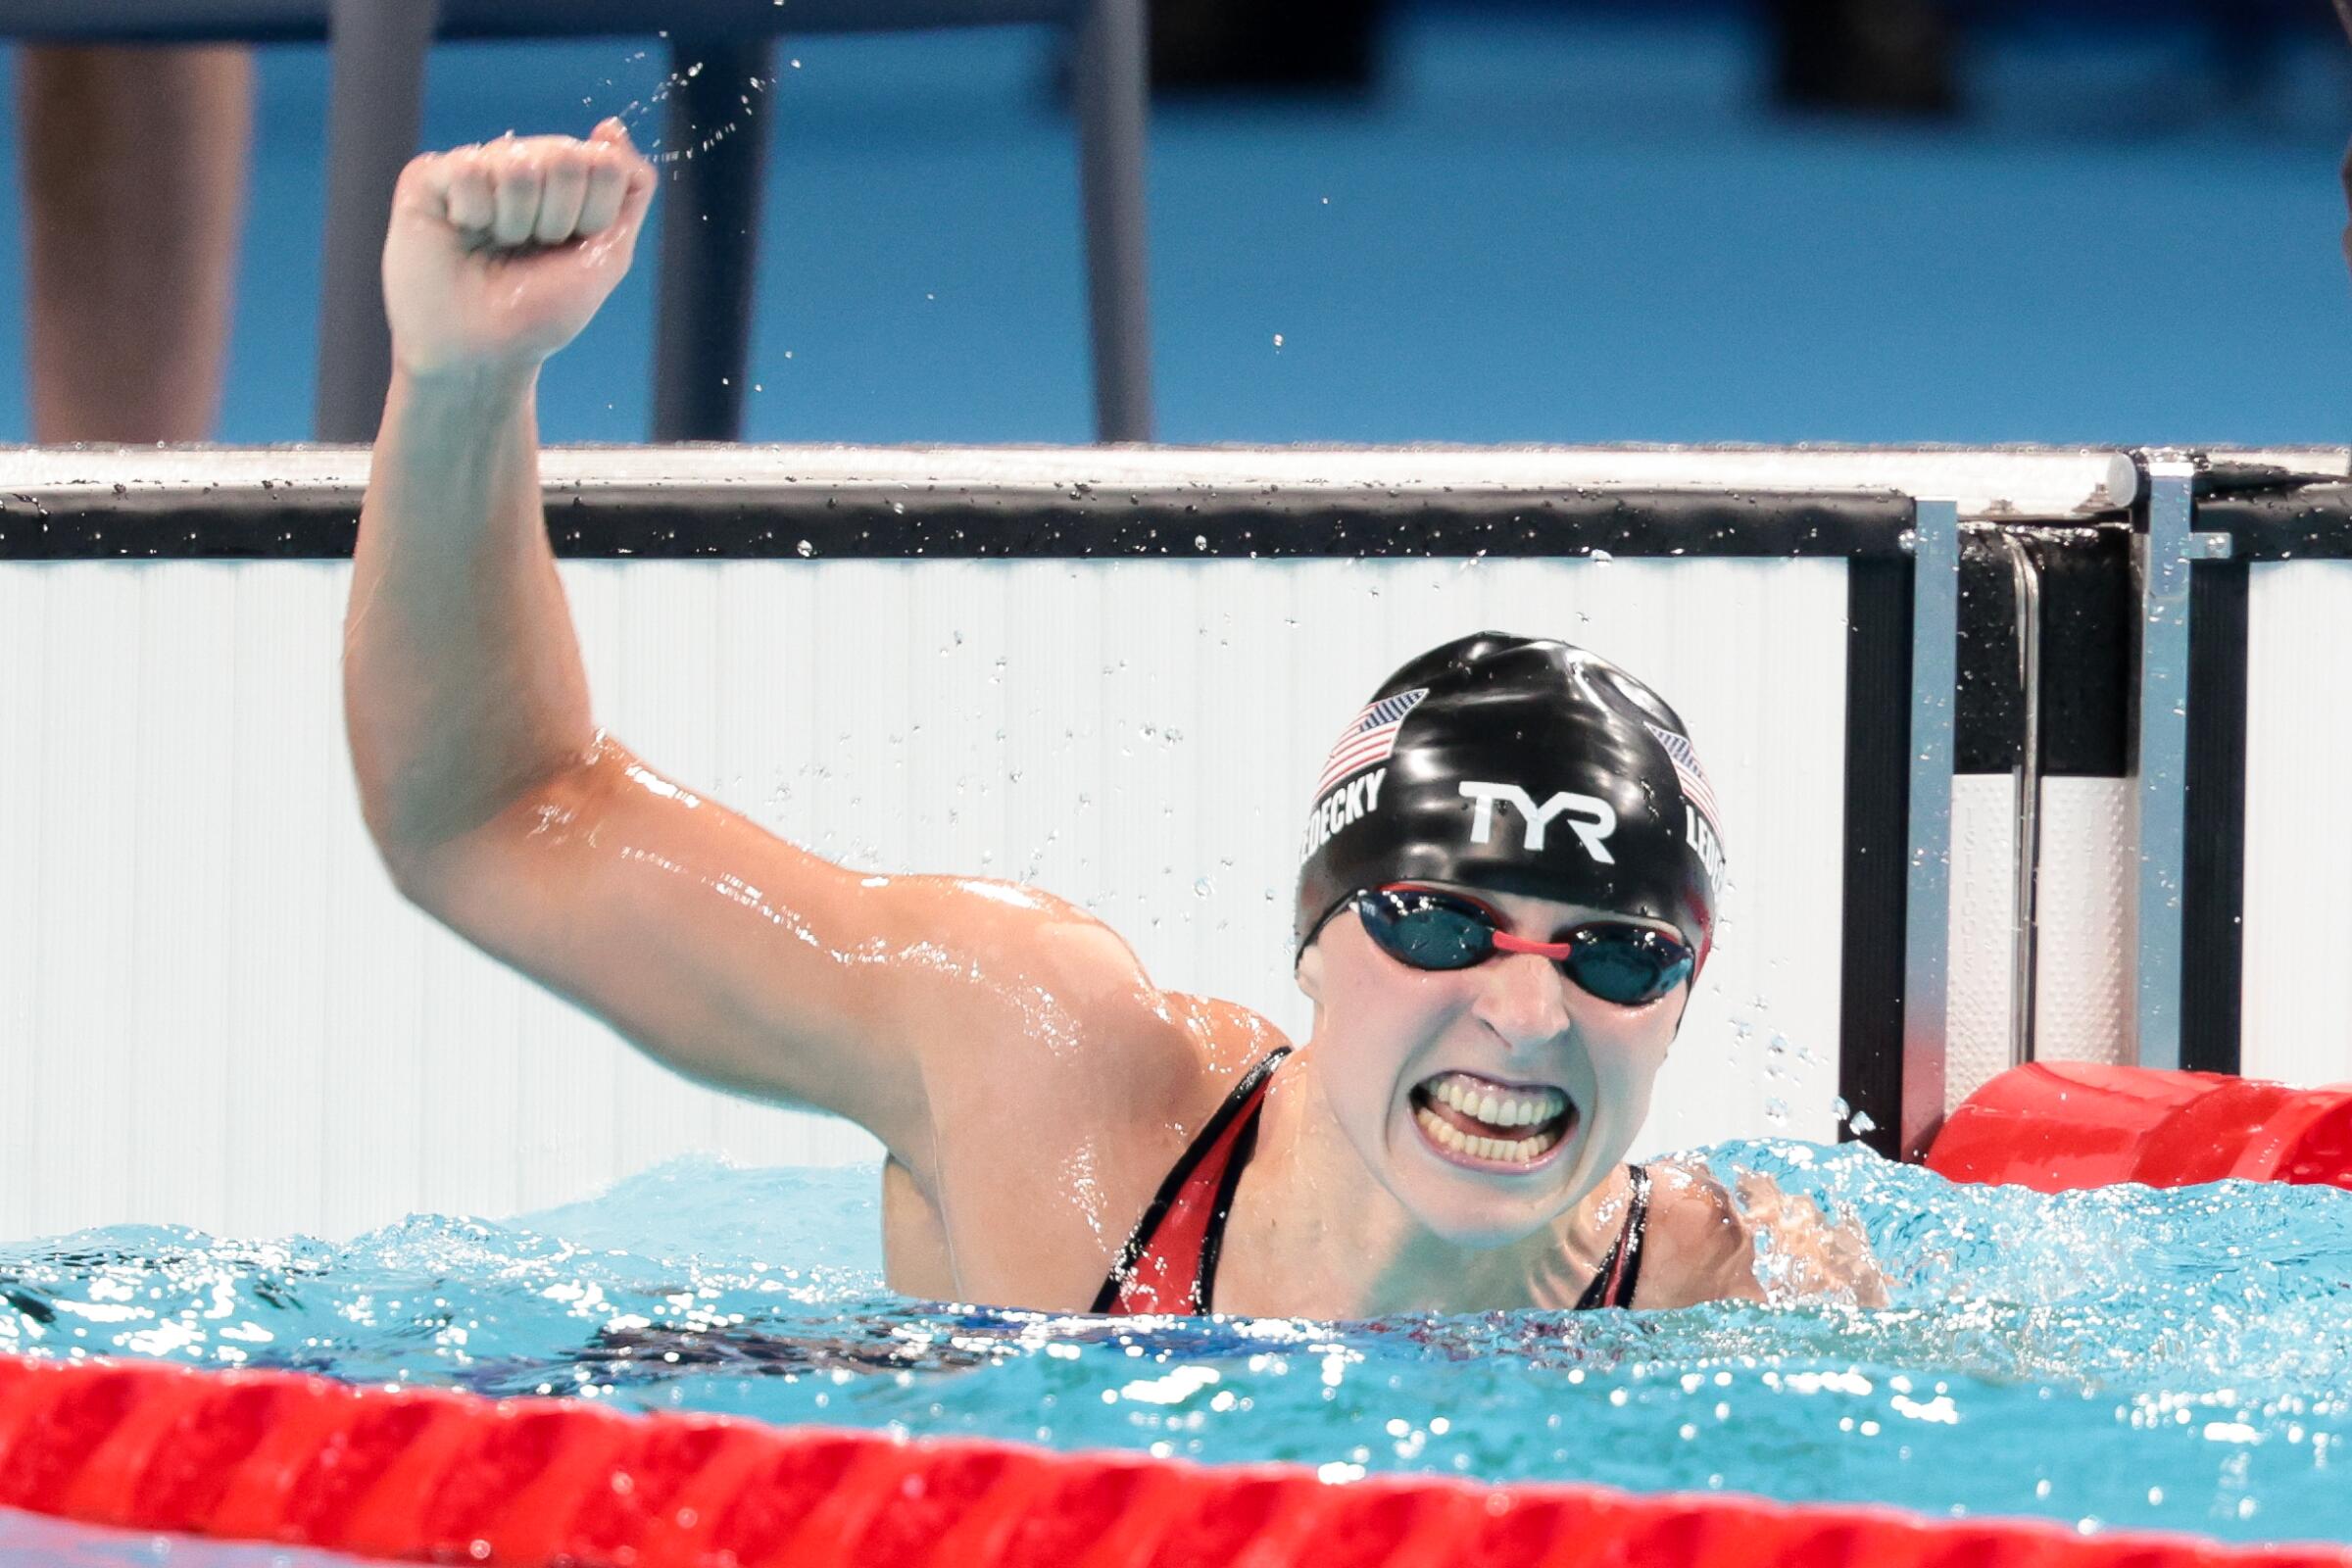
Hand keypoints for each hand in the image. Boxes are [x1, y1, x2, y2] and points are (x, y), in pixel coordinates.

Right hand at [382, 119, 654, 380]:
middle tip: (530, 249)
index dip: (594, 215)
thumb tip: (609, 127)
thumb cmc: (539, 312)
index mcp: (567, 182)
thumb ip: (627, 190)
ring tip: (496, 244)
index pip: (603, 162)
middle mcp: (522, 165)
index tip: (571, 248)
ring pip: (517, 163)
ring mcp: (476, 167)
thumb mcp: (607, 257)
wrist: (479, 352)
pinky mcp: (430, 175)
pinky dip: (474, 214)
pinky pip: (469, 169)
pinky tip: (461, 232)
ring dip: (515, 221)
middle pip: (565, 157)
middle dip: (558, 219)